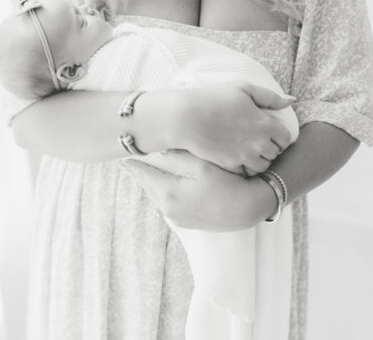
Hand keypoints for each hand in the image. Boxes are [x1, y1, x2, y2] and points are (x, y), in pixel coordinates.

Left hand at [121, 150, 276, 230]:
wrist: (250, 208)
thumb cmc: (230, 182)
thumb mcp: (203, 164)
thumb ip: (177, 155)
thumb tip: (156, 148)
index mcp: (167, 192)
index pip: (141, 173)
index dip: (131, 161)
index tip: (121, 152)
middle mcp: (167, 208)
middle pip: (149, 184)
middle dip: (144, 170)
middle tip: (135, 155)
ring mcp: (177, 218)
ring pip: (159, 194)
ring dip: (157, 181)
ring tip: (154, 167)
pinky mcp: (187, 223)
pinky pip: (170, 203)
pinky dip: (169, 191)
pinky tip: (176, 183)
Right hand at [176, 83, 295, 174]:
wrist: (186, 117)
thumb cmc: (215, 98)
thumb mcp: (244, 89)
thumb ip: (271, 97)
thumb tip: (292, 100)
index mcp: (265, 124)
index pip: (286, 138)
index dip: (280, 135)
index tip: (271, 131)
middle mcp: (258, 143)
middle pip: (275, 153)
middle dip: (271, 147)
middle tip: (259, 139)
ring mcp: (244, 157)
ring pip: (262, 166)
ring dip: (260, 159)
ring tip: (250, 149)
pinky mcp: (230, 165)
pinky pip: (246, 172)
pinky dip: (245, 167)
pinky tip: (237, 156)